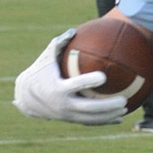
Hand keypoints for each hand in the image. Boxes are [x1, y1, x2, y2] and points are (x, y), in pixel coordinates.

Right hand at [13, 31, 127, 124]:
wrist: (26, 97)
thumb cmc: (39, 72)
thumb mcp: (46, 57)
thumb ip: (59, 43)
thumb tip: (74, 30)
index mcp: (58, 87)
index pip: (76, 85)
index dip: (89, 81)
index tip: (104, 76)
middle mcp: (63, 104)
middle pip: (88, 108)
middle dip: (107, 106)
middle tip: (123, 100)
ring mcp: (67, 114)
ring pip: (91, 118)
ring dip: (109, 116)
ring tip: (126, 109)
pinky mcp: (70, 120)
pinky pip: (90, 122)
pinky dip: (105, 121)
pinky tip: (120, 118)